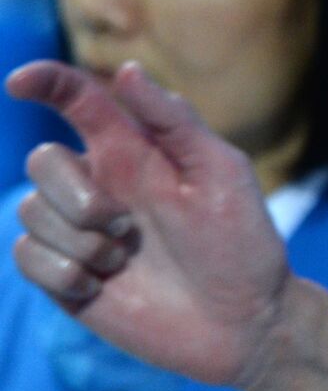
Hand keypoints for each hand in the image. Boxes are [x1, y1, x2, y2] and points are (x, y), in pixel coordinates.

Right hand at [7, 60, 287, 385]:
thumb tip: (127, 70)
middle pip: (42, 160)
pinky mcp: (66, 276)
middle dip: (76, 193)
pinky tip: (103, 286)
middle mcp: (101, 184)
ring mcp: (80, 230)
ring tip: (125, 260)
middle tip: (127, 225)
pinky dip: (62, 272)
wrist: (242, 321)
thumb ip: (173, 121)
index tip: (18, 82)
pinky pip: (25, 255)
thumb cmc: (241, 241)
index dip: (45, 82)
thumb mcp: (221, 172)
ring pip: (30, 210)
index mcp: (137, 150)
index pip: (78, 100)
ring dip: (79, 240)